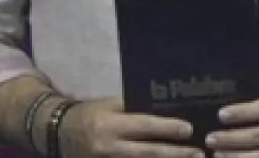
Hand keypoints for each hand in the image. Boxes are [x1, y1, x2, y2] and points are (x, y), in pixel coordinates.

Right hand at [59, 97, 203, 157]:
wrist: (59, 133)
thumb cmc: (91, 113)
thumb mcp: (111, 106)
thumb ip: (135, 111)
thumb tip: (167, 112)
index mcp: (110, 124)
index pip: (145, 126)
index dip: (168, 128)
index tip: (189, 129)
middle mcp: (109, 148)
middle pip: (148, 154)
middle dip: (176, 154)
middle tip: (199, 154)